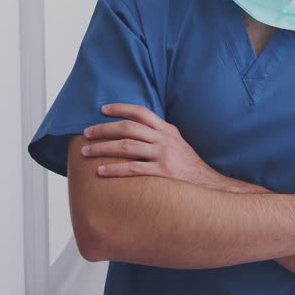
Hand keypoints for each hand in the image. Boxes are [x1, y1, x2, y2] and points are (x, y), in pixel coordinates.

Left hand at [80, 103, 237, 191]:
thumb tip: (136, 131)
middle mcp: (164, 139)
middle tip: (86, 134)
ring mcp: (163, 156)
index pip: (141, 112)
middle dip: (104, 129)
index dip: (120, 108)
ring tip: (86, 152)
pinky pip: (132, 169)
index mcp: (167, 130)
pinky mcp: (162, 173)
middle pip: (128, 128)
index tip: (103, 110)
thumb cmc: (188, 167)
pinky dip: (114, 169)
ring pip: (126, 147)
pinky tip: (101, 171)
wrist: (209, 186)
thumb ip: (159, 135)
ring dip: (102, 148)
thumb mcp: (177, 143)